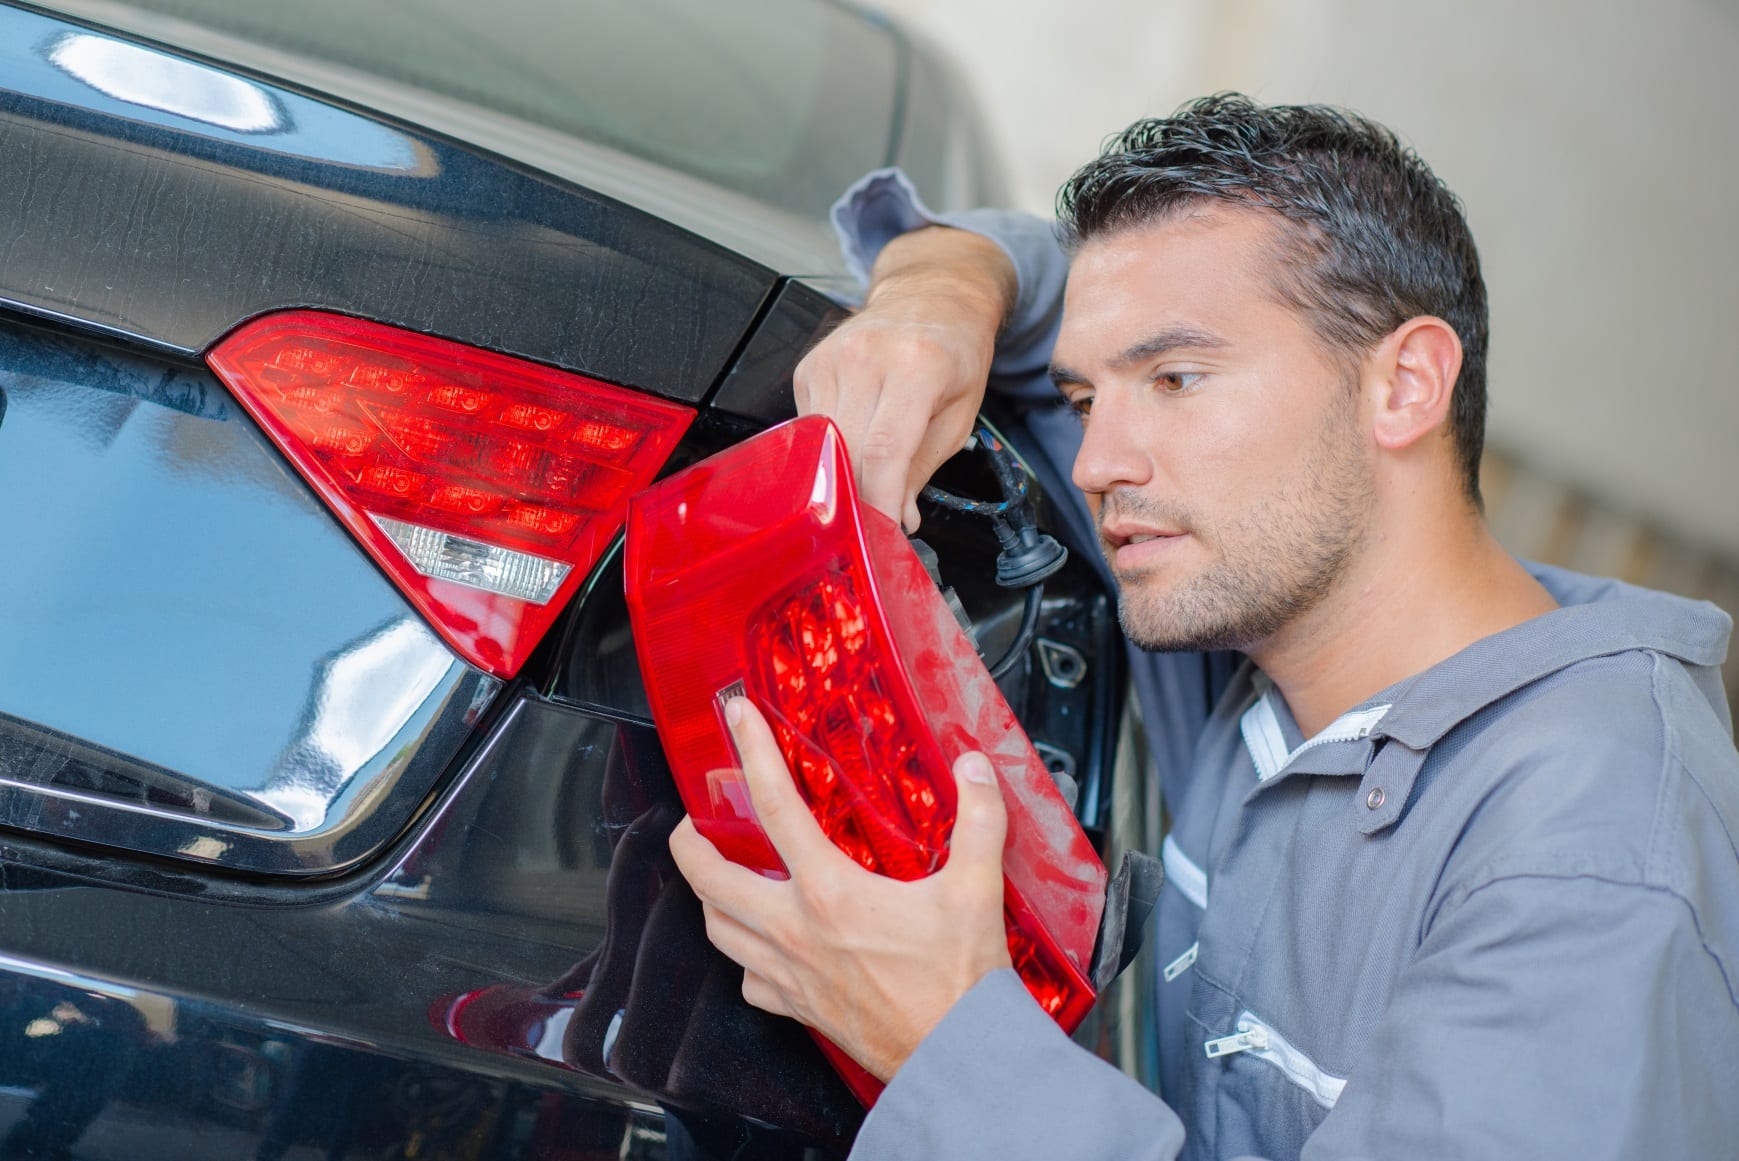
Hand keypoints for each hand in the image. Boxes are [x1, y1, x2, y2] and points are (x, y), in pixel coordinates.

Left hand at [668, 697, 1012, 1081]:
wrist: (954, 1056)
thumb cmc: (961, 983)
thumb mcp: (977, 889)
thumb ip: (978, 820)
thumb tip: (975, 769)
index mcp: (829, 891)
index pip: (774, 804)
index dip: (750, 753)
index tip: (736, 718)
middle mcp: (795, 930)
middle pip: (709, 878)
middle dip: (688, 844)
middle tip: (689, 823)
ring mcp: (789, 974)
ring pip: (717, 930)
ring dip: (707, 899)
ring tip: (712, 879)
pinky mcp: (797, 1009)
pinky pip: (747, 981)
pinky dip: (742, 959)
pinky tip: (756, 949)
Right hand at [795, 226, 1014, 530]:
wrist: (932, 296)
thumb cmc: (954, 352)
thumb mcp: (959, 414)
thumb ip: (924, 469)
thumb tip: (897, 520)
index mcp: (918, 366)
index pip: (885, 450)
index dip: (879, 502)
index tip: (879, 537)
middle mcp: (869, 356)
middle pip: (846, 452)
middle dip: (858, 500)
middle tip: (872, 529)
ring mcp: (832, 358)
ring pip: (821, 444)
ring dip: (839, 478)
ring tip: (863, 491)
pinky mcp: (809, 366)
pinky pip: (810, 427)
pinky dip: (827, 450)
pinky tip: (850, 445)